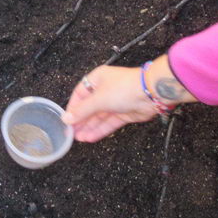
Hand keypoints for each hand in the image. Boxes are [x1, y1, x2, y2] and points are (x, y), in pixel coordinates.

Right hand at [63, 56, 194, 141]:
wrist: (151, 93)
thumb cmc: (125, 87)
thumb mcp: (98, 99)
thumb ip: (82, 111)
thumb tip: (67, 118)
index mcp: (97, 79)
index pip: (80, 94)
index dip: (73, 107)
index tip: (67, 119)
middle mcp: (106, 89)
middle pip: (89, 107)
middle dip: (81, 120)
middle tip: (71, 132)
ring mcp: (116, 102)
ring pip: (99, 116)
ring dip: (89, 127)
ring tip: (79, 138)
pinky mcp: (125, 113)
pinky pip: (109, 123)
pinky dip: (100, 130)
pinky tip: (90, 137)